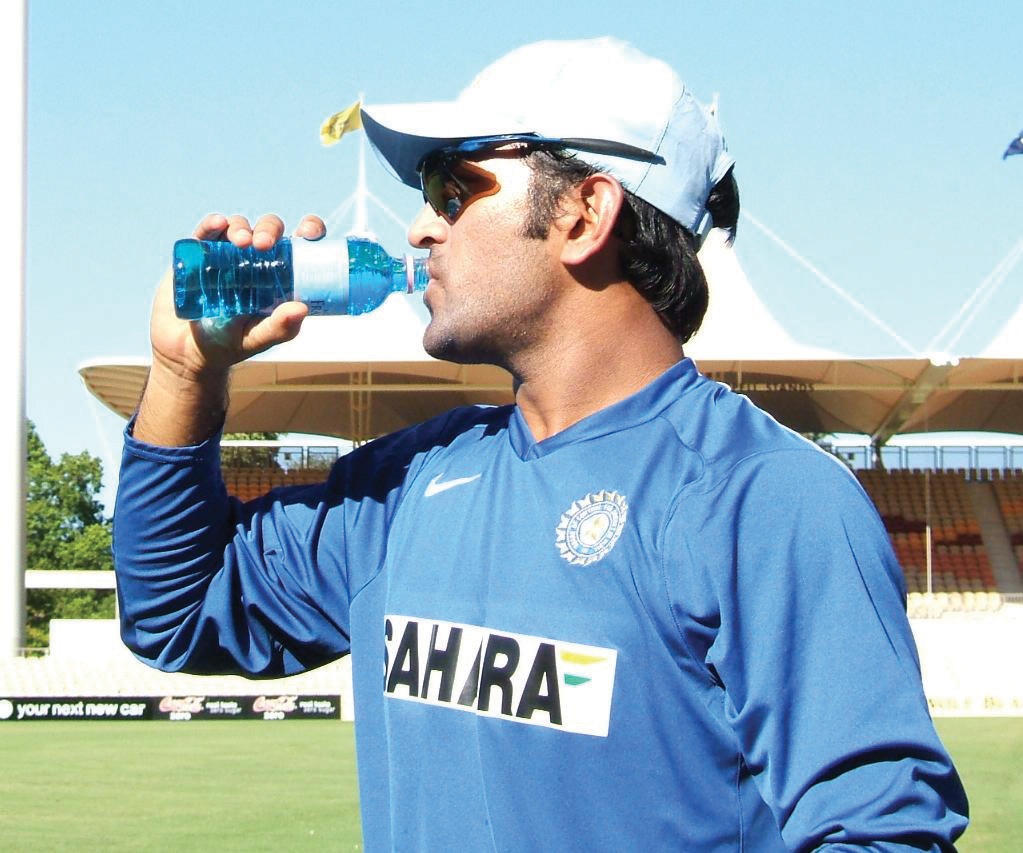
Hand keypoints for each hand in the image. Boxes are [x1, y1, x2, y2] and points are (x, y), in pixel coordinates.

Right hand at [136, 212, 325, 446]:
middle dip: (269, 230)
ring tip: (241, 242)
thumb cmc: (229, 344)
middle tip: (264, 245)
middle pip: (268, 230)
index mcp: (278, 276)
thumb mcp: (257, 339)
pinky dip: (212, 224)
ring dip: (241, 228)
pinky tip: (218, 224)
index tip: (308, 233)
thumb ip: (279, 328)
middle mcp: (254, 259)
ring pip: (238, 227)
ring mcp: (225, 254)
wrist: (186, 352)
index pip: (300, 245)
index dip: (309, 230)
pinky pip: (206, 233)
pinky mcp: (197, 254)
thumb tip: (302, 309)